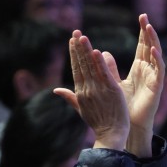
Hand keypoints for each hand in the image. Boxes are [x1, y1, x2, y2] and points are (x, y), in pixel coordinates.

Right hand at [54, 30, 128, 150]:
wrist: (110, 135)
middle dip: (77, 47)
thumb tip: (55, 90)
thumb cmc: (98, 122)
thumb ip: (69, 97)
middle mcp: (87, 89)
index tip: (71, 40)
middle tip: (75, 31)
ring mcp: (98, 89)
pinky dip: (99, 63)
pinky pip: (104, 74)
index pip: (76, 69)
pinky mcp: (111, 90)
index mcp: (80, 92)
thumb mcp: (81, 109)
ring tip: (81, 36)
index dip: (73, 54)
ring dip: (85, 51)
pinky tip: (96, 51)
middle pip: (81, 64)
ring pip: (91, 67)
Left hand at [109, 14, 163, 157]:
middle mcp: (148, 70)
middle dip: (148, 31)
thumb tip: (100, 53)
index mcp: (139, 68)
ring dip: (153, 41)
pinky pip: (160, 70)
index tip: (141, 16)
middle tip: (145, 16)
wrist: (127, 126)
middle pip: (150, 46)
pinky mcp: (157, 86)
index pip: (142, 46)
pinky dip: (158, 60)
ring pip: (156, 55)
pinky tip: (154, 50)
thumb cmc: (121, 107)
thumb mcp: (112, 83)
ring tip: (149, 27)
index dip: (142, 32)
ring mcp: (153, 77)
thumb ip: (107, 68)